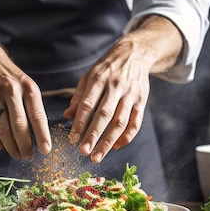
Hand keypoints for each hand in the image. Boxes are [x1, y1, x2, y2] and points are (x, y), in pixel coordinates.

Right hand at [0, 49, 50, 159]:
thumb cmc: (12, 81)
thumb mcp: (27, 87)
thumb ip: (33, 108)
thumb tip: (41, 138)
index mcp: (28, 88)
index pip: (37, 116)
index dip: (42, 135)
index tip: (46, 150)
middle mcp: (11, 90)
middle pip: (19, 124)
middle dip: (25, 145)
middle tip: (29, 156)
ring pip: (2, 127)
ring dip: (10, 145)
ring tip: (16, 154)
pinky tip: (0, 146)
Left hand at [63, 15, 182, 162]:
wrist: (135, 54)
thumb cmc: (107, 68)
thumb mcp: (89, 75)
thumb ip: (79, 96)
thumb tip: (67, 115)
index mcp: (99, 79)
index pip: (88, 104)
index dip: (80, 123)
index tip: (73, 139)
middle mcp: (116, 87)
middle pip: (104, 115)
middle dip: (93, 135)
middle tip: (84, 152)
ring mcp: (130, 95)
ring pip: (120, 122)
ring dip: (108, 141)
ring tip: (97, 156)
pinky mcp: (142, 101)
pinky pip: (135, 123)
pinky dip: (126, 137)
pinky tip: (115, 146)